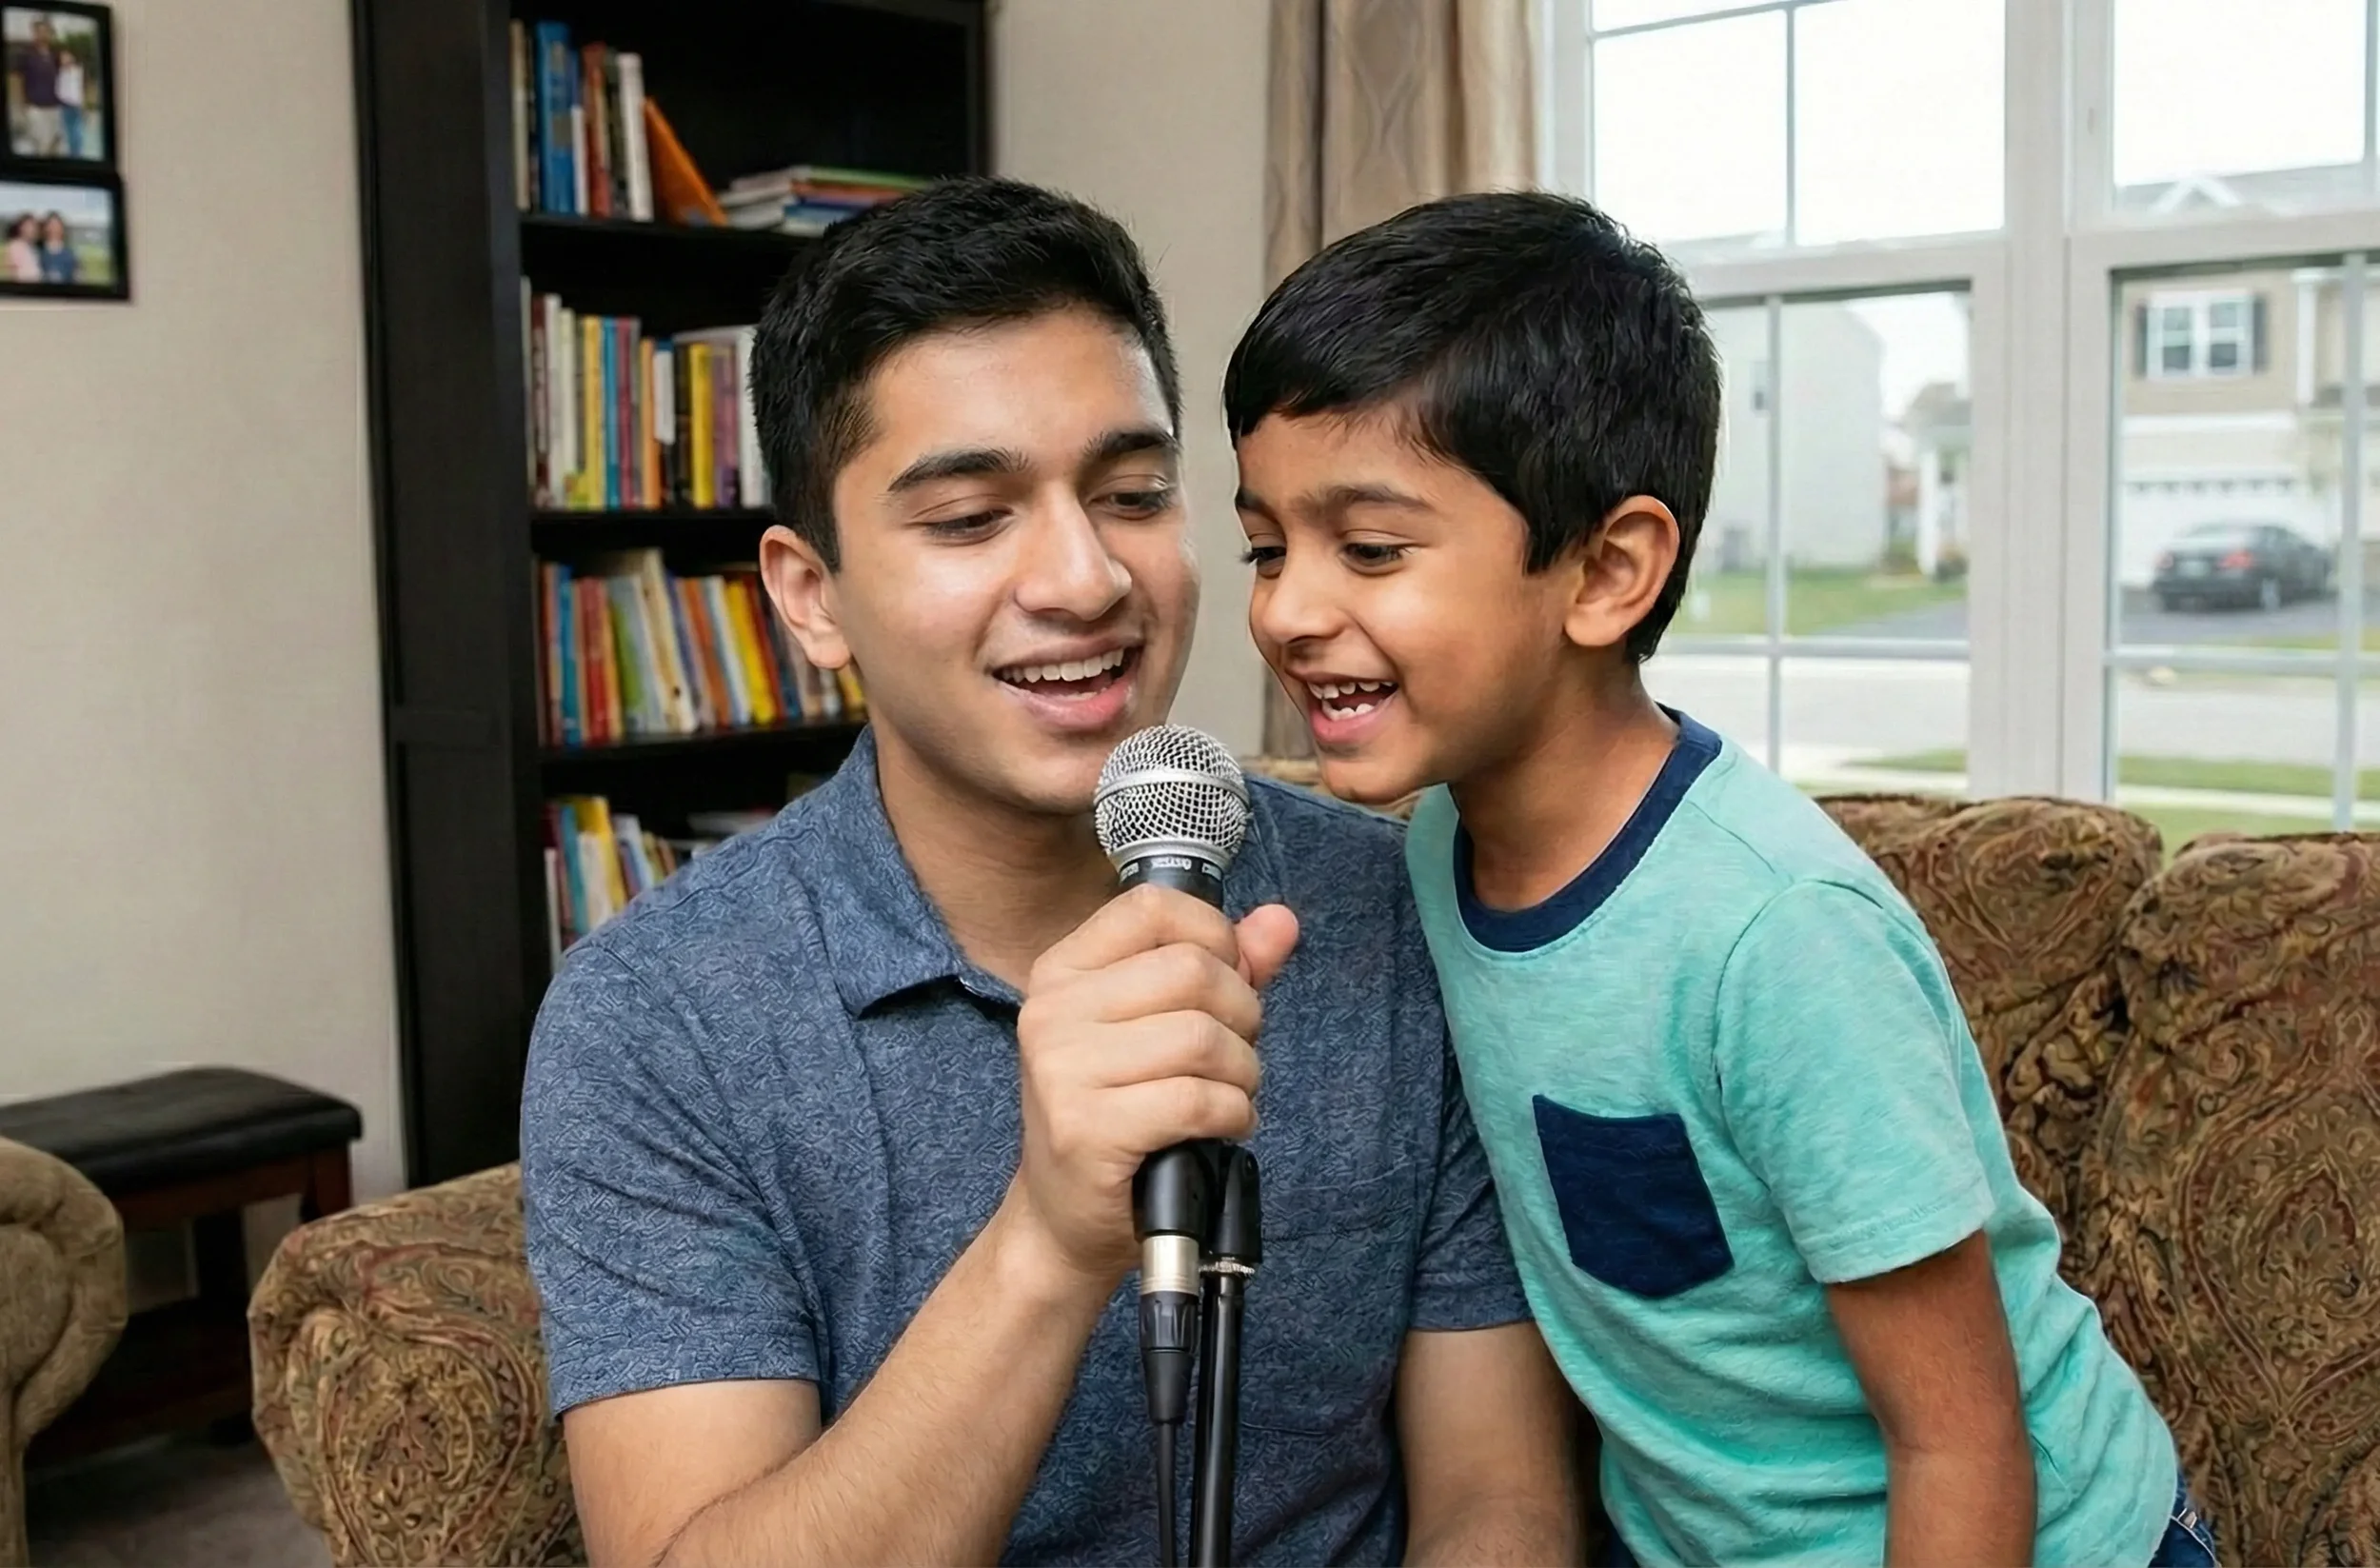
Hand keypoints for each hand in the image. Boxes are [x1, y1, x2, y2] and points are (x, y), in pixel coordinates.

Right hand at [1008, 886, 1299, 1282]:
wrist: (1063, 1218)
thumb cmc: (1120, 1114)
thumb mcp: (1160, 1028)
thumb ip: (1224, 969)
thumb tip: (1281, 921)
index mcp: (1062, 972)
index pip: (1153, 907)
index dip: (1214, 936)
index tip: (1227, 982)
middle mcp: (1052, 1012)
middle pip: (1191, 970)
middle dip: (1243, 1015)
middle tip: (1235, 1056)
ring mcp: (1062, 1070)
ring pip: (1201, 1036)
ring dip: (1242, 1072)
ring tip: (1230, 1096)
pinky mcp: (1086, 1129)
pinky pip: (1196, 1099)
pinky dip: (1233, 1114)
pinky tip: (1223, 1126)